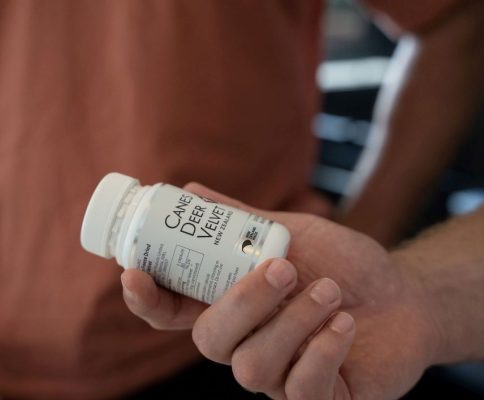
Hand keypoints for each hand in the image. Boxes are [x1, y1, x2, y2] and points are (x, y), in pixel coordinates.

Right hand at [121, 183, 439, 398]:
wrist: (403, 295)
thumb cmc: (341, 263)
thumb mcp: (292, 232)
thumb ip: (242, 220)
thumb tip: (191, 191)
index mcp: (233, 305)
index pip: (173, 314)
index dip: (148, 300)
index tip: (136, 272)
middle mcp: (247, 343)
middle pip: (210, 342)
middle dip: (243, 303)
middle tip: (284, 267)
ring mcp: (278, 376)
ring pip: (252, 368)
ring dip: (292, 322)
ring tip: (328, 289)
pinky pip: (300, 391)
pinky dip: (322, 351)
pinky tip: (344, 323)